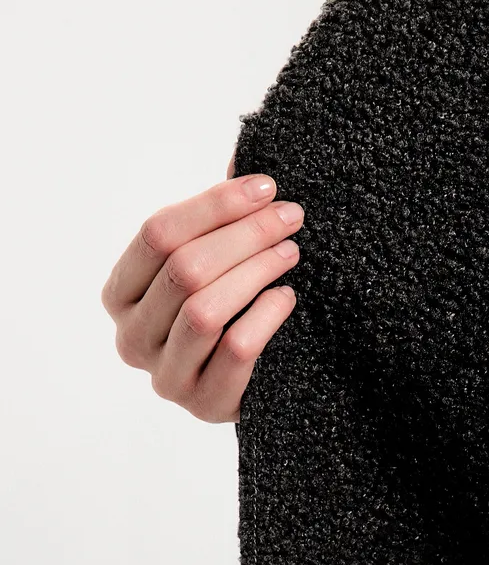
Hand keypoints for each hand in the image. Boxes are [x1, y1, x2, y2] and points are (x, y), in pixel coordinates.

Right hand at [100, 147, 302, 422]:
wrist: (252, 387)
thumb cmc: (229, 313)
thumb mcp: (215, 263)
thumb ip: (220, 219)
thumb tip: (248, 159)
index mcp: (120, 293)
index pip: (157, 234)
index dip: (214, 205)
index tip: (266, 186)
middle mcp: (131, 338)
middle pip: (183, 269)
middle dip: (244, 235)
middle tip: (291, 216)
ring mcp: (164, 378)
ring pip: (205, 309)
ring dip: (256, 271)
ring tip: (292, 252)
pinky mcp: (204, 406)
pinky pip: (236, 351)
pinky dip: (265, 316)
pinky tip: (287, 297)